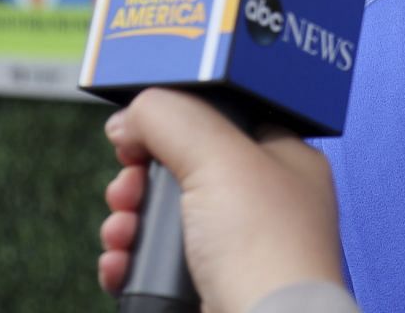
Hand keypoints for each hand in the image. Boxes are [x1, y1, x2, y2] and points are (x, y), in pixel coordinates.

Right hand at [99, 88, 344, 312]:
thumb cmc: (264, 249)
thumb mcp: (218, 155)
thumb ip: (172, 117)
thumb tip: (132, 117)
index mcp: (283, 160)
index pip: (223, 120)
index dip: (177, 120)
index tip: (139, 129)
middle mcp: (262, 204)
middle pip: (182, 170)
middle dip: (140, 178)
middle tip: (127, 188)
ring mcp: (235, 250)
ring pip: (162, 220)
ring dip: (128, 221)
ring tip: (122, 232)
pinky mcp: (206, 289)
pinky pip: (153, 267)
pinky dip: (129, 263)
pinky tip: (120, 264)